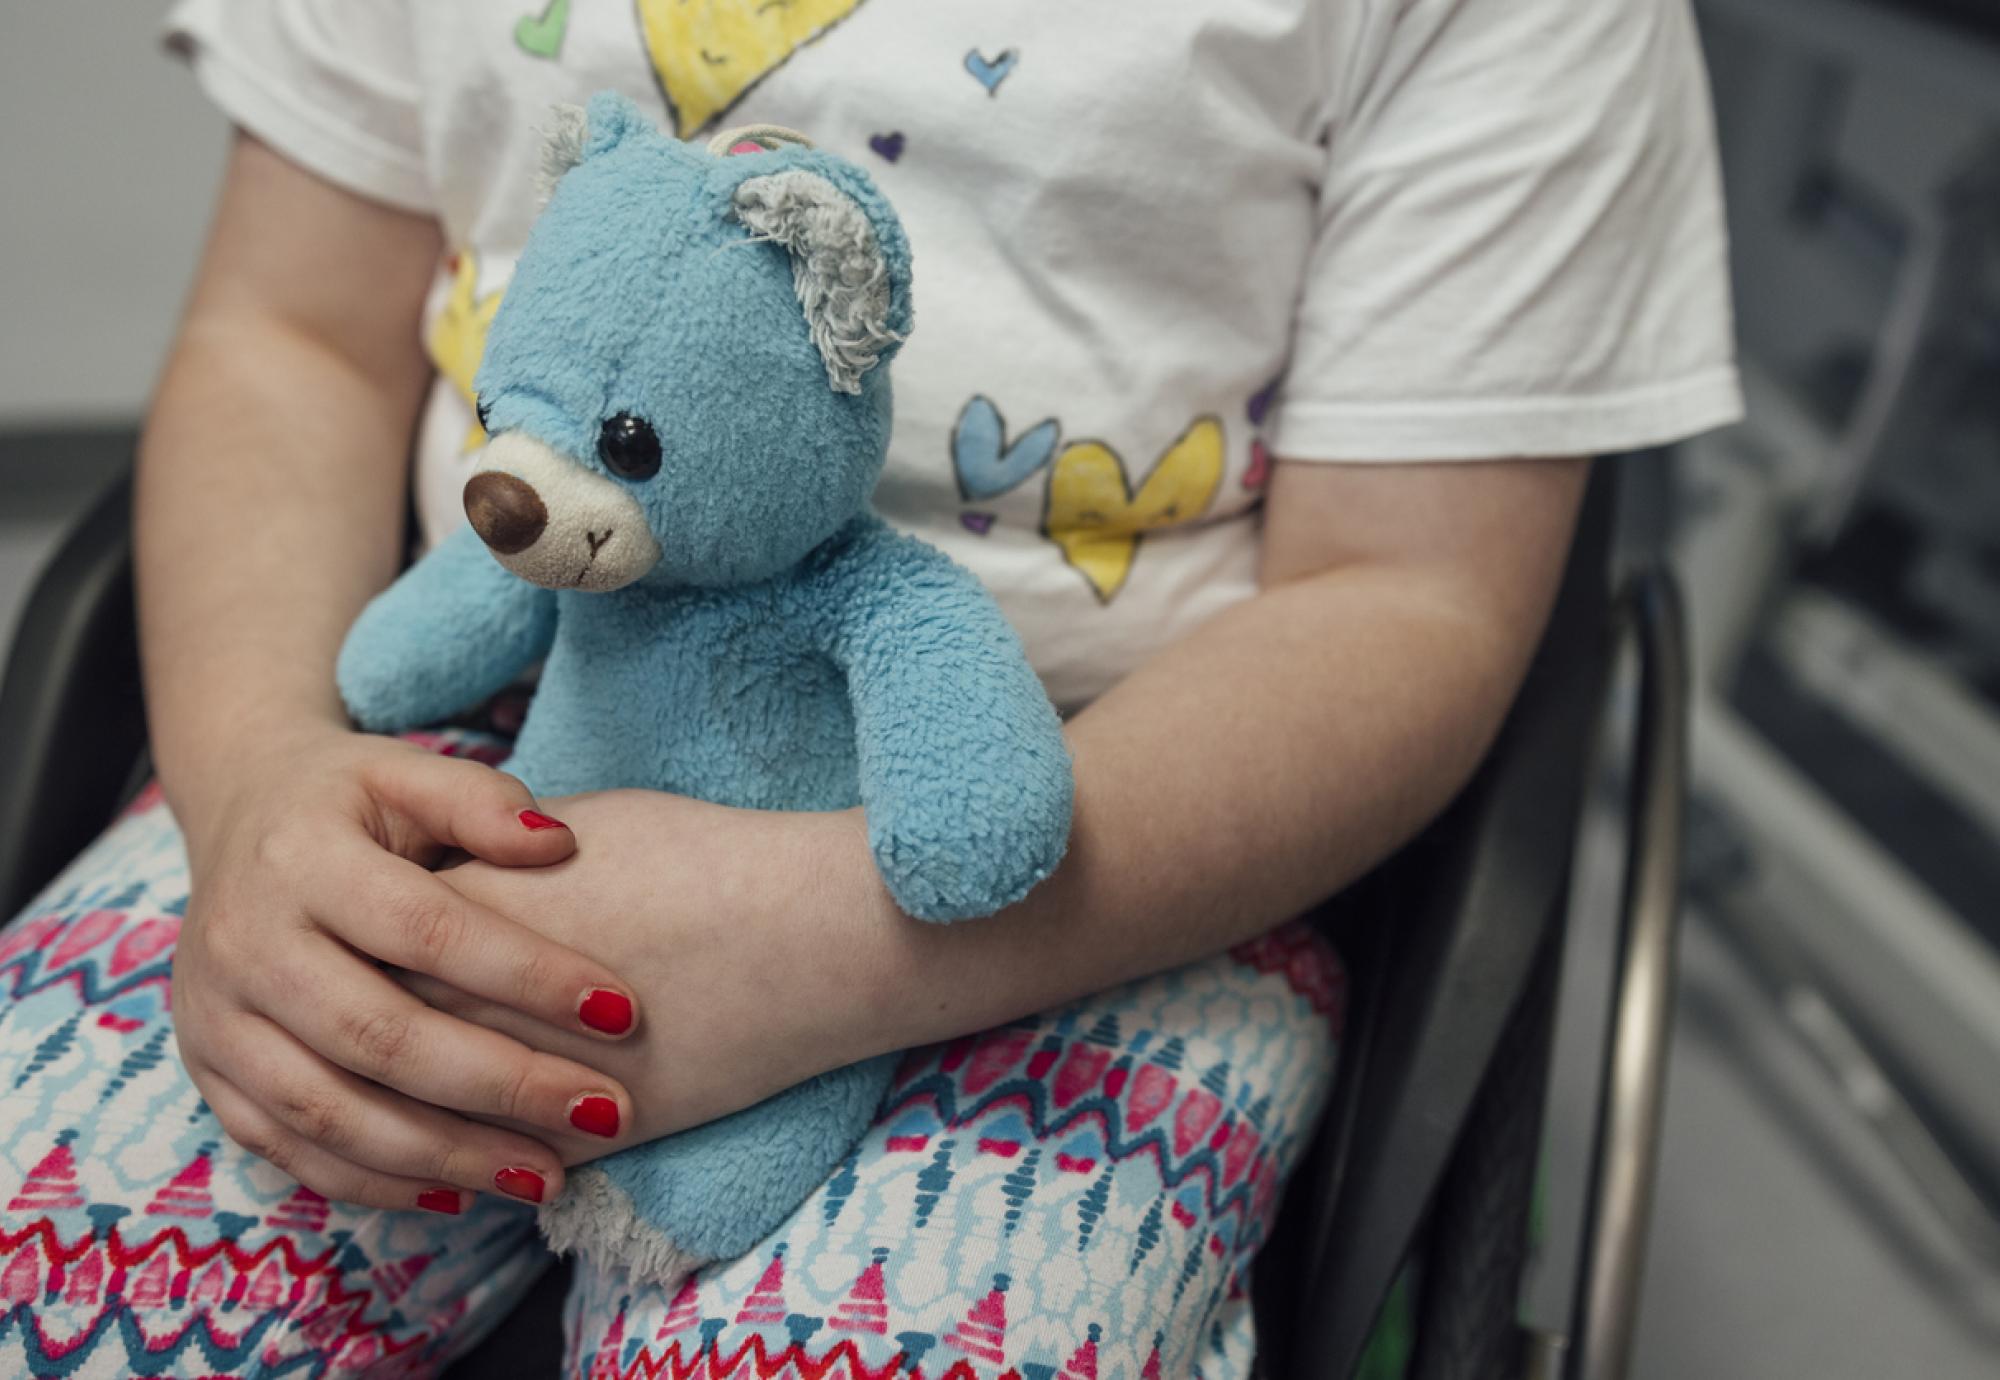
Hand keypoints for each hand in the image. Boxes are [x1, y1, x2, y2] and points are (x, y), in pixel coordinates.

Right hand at [172, 723, 644, 1213]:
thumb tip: (558, 843)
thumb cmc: (354, 798)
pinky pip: (293, 1150)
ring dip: (447, 1155)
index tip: (621, 1011)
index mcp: (299, 860)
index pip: (426, 929)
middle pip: (379, 1036)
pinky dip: (379, 1182)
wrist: (238, 812)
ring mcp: (216, 1019)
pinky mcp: (209, 1074)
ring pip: (331, 1111)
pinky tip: (465, 1194)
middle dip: (502, 1083)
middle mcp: (244, 945)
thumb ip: (480, 802)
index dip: (525, 974)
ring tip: (549, 1176)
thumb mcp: (407, 771)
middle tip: (604, 1110)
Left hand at [405, 790, 902, 1147]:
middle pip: (371, 1036)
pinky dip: (478, 1164)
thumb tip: (466, 886)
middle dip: (367, 1044)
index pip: (366, 948)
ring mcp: (517, 1079)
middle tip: (364, 1039)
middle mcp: (465, 1002)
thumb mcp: (576, 830)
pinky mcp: (576, 1137)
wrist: (798, 930)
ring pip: (421, 1119)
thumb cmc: (699, 860)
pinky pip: (493, 1164)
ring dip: (410, 1122)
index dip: (363, 956)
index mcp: (453, 912)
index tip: (371, 953)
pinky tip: (478, 1159)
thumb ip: (497, 863)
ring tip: (406, 1113)